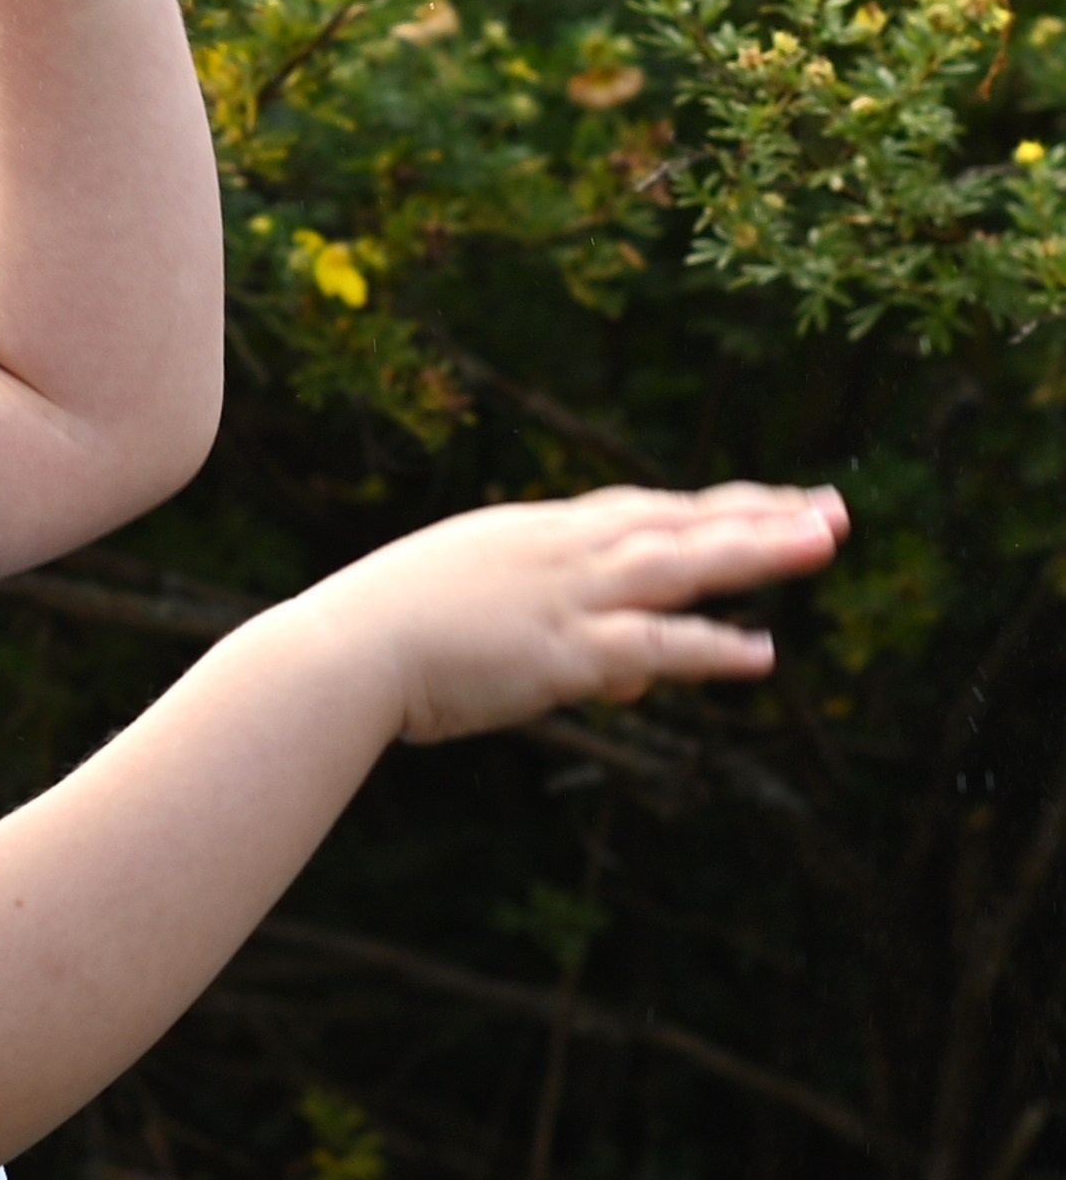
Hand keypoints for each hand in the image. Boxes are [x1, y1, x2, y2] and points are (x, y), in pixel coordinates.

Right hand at [310, 482, 848, 746]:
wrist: (343, 649)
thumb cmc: (389, 636)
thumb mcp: (477, 617)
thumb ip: (557, 639)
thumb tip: (622, 680)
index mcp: (537, 534)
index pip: (644, 510)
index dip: (713, 505)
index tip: (772, 499)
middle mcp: (560, 550)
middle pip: (679, 521)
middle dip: (761, 514)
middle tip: (835, 509)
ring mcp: (564, 597)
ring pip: (681, 563)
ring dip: (756, 552)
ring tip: (824, 544)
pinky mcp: (561, 650)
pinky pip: (651, 645)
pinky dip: (709, 647)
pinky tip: (763, 654)